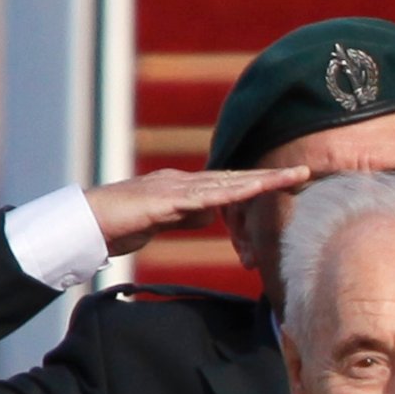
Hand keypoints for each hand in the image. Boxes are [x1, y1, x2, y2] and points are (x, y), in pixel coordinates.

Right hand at [84, 166, 311, 257]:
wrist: (88, 220)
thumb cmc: (123, 222)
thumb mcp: (166, 220)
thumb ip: (190, 215)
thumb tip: (214, 215)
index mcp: (185, 186)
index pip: (231, 184)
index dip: (261, 182)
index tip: (290, 181)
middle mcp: (184, 180)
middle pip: (237, 177)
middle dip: (272, 175)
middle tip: (306, 171)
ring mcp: (176, 187)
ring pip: (228, 182)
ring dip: (262, 180)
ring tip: (292, 176)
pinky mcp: (166, 200)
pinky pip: (206, 196)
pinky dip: (231, 193)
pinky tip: (253, 191)